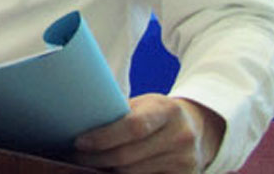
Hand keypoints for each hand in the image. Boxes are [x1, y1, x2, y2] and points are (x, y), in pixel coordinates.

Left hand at [73, 94, 224, 173]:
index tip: (79, 142)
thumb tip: (80, 122)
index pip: (133, 126)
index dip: (104, 137)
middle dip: (97, 158)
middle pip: (130, 155)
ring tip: (87, 162)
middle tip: (76, 155)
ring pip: (134, 173)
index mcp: (168, 110)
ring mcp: (185, 161)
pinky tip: (109, 171)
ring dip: (107, 170)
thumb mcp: (145, 104)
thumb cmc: (157, 113)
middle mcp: (180, 136)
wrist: (197, 128)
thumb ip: (121, 113)